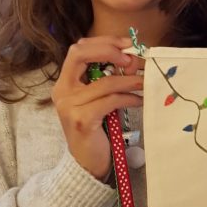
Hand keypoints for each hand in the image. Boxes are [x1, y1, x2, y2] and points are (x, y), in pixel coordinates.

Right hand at [51, 36, 142, 180]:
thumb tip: (133, 59)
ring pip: (103, 81)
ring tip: (144, 82)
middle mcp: (62, 91)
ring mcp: (69, 106)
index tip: (126, 44)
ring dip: (128, 79)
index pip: (78, 49)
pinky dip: (128, 98)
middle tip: (131, 58)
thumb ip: (106, 79)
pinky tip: (138, 100)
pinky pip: (110, 100)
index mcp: (64, 82)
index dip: (103, 42)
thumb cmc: (97, 128)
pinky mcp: (82, 120)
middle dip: (109, 51)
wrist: (86, 164)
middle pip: (80, 54)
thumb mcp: (98, 99)